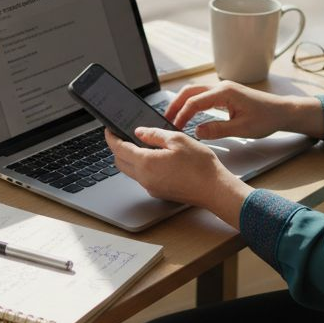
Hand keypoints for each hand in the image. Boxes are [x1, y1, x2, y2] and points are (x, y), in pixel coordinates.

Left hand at [105, 127, 251, 227]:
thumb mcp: (177, 139)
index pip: (119, 149)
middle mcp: (145, 178)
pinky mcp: (159, 192)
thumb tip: (139, 132)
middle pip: (120, 162)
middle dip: (117, 148)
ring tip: (139, 143)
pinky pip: (142, 178)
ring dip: (129, 158)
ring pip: (130, 171)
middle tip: (121, 135)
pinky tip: (153, 157)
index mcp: (146, 163)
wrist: (214, 189)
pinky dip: (141, 166)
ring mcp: (151, 187)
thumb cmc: (200, 166)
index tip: (109, 129)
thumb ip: (154, 134)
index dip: (111, 137)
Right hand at [164, 82, 323, 139]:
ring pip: (195, 92)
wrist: (282, 112)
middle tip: (165, 119)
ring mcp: (223, 89)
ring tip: (173, 117)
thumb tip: (196, 131)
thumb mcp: (242, 129)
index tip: (174, 127)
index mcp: (224, 92)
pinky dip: (192, 103)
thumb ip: (217, 130)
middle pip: (190, 91)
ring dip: (182, 103)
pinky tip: (188, 114)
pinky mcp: (225, 94)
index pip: (194, 102)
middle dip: (175, 105)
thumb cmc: (266, 118)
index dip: (182, 115)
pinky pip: (203, 96)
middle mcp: (222, 87)